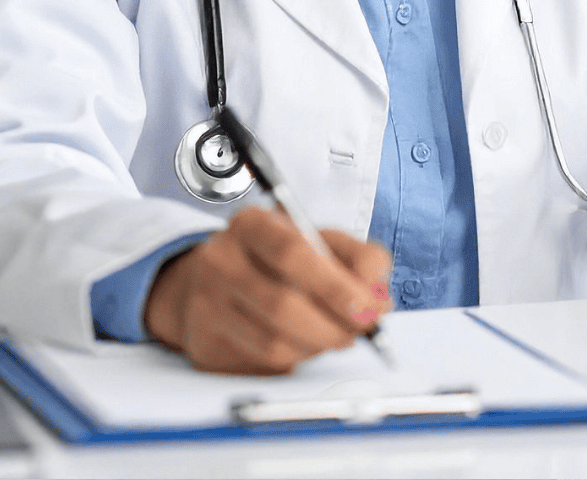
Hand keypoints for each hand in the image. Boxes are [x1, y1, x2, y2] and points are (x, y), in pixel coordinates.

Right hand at [143, 205, 392, 373]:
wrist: (213, 282)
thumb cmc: (278, 259)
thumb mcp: (320, 241)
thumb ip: (360, 259)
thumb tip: (380, 300)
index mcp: (252, 224)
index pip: (294, 253)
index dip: (336, 286)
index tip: (369, 309)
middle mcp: (221, 261)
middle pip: (283, 304)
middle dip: (334, 325)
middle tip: (361, 331)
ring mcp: (207, 304)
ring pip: (275, 342)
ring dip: (319, 345)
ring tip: (336, 335)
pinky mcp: (206, 343)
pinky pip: (263, 362)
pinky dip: (298, 358)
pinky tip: (306, 343)